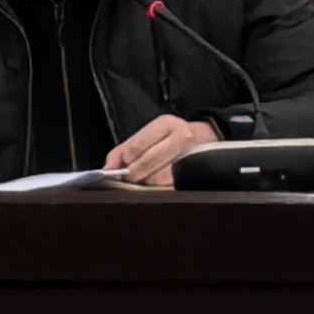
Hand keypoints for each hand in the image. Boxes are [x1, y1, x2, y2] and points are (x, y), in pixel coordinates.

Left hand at [103, 117, 220, 187]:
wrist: (207, 140)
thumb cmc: (171, 138)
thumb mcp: (149, 135)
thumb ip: (124, 150)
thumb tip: (107, 169)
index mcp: (166, 124)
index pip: (136, 147)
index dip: (126, 161)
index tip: (123, 168)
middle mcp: (181, 136)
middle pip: (147, 163)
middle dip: (135, 174)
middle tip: (132, 179)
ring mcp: (192, 155)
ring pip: (159, 178)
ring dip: (149, 183)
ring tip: (148, 181)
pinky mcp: (197, 173)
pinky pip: (171, 188)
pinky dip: (160, 190)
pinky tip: (159, 186)